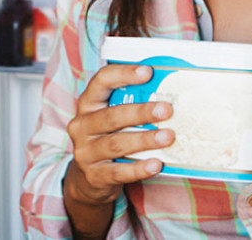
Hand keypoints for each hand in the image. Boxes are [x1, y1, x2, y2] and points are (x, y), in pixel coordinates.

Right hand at [63, 64, 172, 207]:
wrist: (89, 179)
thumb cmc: (108, 137)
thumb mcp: (112, 118)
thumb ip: (130, 103)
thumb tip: (169, 90)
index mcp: (88, 104)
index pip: (101, 81)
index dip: (123, 74)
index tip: (148, 72)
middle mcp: (82, 126)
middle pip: (111, 116)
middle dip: (140, 112)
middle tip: (166, 110)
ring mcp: (85, 152)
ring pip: (116, 144)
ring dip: (144, 140)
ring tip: (168, 137)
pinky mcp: (94, 175)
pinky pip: (118, 172)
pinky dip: (139, 168)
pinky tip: (156, 164)